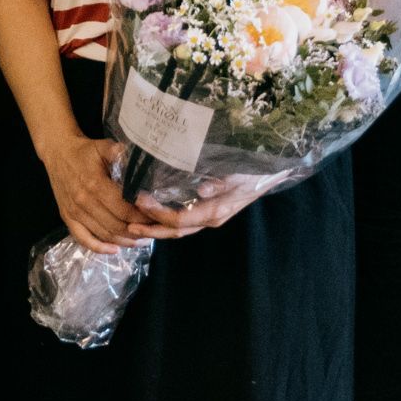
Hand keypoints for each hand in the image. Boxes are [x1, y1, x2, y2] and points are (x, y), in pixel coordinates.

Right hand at [37, 132, 187, 252]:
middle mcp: (84, 202)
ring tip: (141, 241)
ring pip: (103, 234)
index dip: (142, 217)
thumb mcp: (104, 146)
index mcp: (95, 184)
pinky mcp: (67, 218)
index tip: (156, 218)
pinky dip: (99, 248)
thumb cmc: (85, 150)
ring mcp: (75, 212)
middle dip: (137, 231)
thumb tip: (142, 161)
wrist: (58, 152)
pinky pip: (83, 239)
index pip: (124, 209)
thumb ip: (121, 154)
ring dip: (124, 241)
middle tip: (153, 231)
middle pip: (116, 225)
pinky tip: (114, 250)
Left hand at [148, 172, 275, 236]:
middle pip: (176, 230)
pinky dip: (167, 222)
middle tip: (129, 226)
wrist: (271, 172)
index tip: (140, 201)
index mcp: (215, 211)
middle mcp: (211, 218)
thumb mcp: (239, 173)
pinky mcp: (210, 211)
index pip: (180, 219)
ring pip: (179, 229)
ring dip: (157, 228)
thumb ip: (220, 182)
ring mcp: (211, 217)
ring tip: (136, 225)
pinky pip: (185, 222)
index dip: (158, 214)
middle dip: (152, 230)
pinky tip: (155, 216)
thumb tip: (202, 191)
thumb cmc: (254, 170)